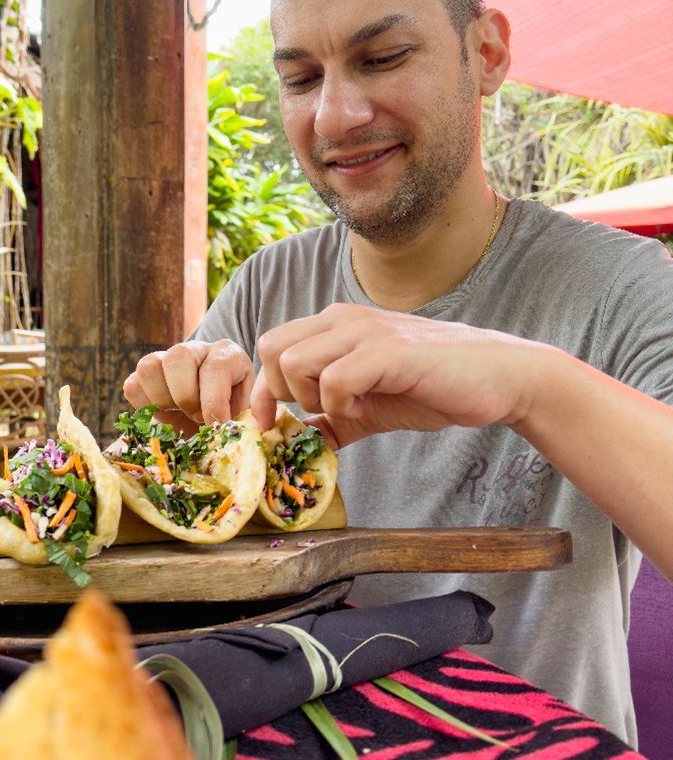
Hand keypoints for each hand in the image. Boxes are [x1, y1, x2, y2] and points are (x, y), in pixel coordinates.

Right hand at [123, 339, 255, 424]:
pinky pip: (132, 386)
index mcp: (226, 354)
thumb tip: (226, 432)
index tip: (216, 426)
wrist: (216, 410)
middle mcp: (194, 349)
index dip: (214, 402)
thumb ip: (240, 420)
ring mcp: (166, 358)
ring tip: (178, 415)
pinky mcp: (145, 375)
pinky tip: (164, 415)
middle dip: (185, 397)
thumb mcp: (244, 414)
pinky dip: (144, 406)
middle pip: (178, 357)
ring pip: (148, 366)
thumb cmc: (233, 413)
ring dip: (161, 400)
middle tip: (196, 417)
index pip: (215, 368)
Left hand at [249, 304, 545, 442]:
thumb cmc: (436, 387)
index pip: (271, 346)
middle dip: (281, 392)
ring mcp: (366, 331)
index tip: (269, 426)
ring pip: (294, 361)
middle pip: (272, 349)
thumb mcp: (372, 406)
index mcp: (336, 325)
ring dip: (311, 398)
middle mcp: (344, 319)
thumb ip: (335, 418)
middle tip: (316, 414)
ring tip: (347, 409)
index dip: (262, 391)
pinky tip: (367, 409)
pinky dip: (341, 404)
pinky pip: (334, 379)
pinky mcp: (388, 351)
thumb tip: (300, 440)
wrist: (498, 379)